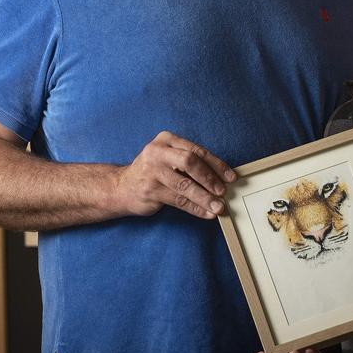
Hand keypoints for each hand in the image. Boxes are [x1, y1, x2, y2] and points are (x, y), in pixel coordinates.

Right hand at [116, 131, 235, 218]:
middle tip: (223, 191)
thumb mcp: (168, 158)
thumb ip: (189, 162)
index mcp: (166, 139)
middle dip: (210, 178)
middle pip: (190, 162)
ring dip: (205, 197)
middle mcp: (157, 152)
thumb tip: (221, 177)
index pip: (196, 150)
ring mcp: (152, 171)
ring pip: (184, 185)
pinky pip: (178, 200)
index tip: (230, 177)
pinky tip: (206, 213)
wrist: (122, 187)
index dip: (216, 164)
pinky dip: (195, 208)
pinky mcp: (150, 190)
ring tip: (218, 207)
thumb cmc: (152, 172)